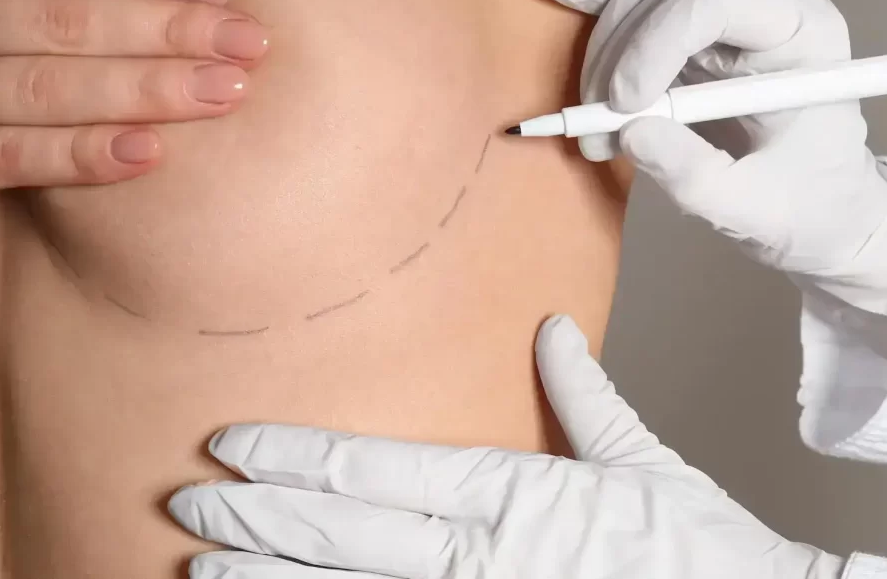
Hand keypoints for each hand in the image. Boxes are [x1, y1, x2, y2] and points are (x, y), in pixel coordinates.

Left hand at [170, 315, 843, 578]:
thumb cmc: (701, 553)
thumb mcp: (643, 464)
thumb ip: (586, 397)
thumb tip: (552, 332)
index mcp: (515, 498)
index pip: (379, 471)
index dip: (299, 458)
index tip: (236, 444)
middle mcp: (484, 558)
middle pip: (345, 535)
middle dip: (259, 519)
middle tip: (186, 504)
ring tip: (202, 569)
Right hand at [541, 0, 886, 289]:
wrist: (824, 209)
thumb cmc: (807, 208)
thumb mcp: (754, 210)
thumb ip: (694, 175)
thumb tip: (630, 132)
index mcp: (804, 35)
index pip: (715, 0)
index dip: (654, 44)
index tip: (624, 108)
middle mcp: (770, 3)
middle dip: (618, 53)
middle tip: (595, 125)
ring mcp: (735, 6)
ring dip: (603, 52)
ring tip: (591, 122)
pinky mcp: (700, 24)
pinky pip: (643, 1)